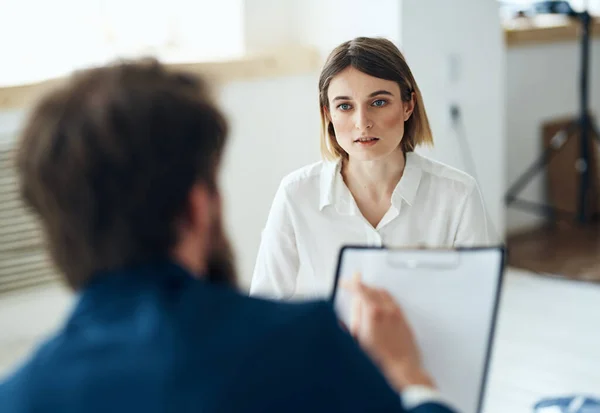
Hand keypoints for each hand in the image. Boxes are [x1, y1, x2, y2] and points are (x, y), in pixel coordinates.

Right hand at [341, 273, 434, 391]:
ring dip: (372, 290)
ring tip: (364, 295)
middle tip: (352, 287)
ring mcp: (397, 313)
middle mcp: (387, 309)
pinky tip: (380, 304)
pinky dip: (383, 297)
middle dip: (360, 286)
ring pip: (384, 292)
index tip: (345, 283)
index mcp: (373, 312)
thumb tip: (352, 302)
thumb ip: (354, 316)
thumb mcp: (358, 337)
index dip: (351, 284)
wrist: (401, 368)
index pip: (360, 289)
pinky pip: (393, 301)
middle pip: (372, 288)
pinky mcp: (404, 319)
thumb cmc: (379, 359)